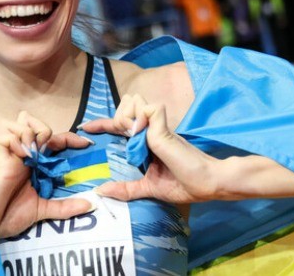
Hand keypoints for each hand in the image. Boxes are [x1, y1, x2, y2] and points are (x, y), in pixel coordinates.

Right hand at [0, 111, 94, 238]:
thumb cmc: (13, 215)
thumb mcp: (44, 210)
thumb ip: (65, 207)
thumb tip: (90, 204)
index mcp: (34, 162)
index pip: (51, 139)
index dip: (69, 138)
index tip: (86, 144)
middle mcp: (22, 153)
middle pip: (30, 120)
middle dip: (42, 128)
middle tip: (45, 148)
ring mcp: (9, 153)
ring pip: (18, 123)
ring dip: (28, 133)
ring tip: (31, 154)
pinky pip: (4, 137)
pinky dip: (14, 142)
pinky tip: (19, 156)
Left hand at [80, 95, 219, 203]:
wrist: (208, 183)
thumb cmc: (184, 184)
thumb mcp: (149, 188)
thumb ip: (127, 189)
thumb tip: (101, 191)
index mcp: (145, 142)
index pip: (120, 125)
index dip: (102, 123)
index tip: (86, 127)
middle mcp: (150, 129)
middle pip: (124, 107)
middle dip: (117, 120)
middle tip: (128, 138)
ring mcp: (158, 124)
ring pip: (133, 102)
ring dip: (128, 118)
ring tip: (138, 137)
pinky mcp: (164, 124)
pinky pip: (146, 109)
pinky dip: (141, 120)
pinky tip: (144, 134)